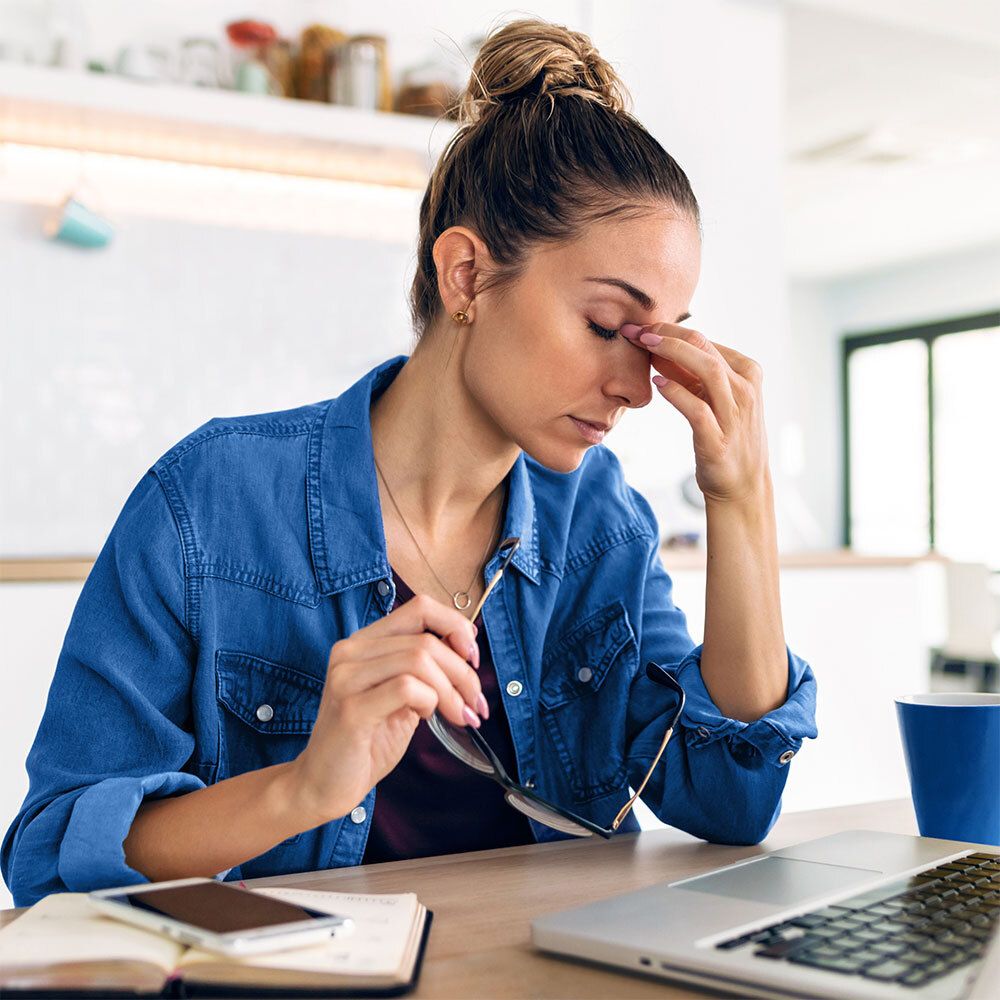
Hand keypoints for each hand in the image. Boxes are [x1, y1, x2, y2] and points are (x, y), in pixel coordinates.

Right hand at [289, 594, 483, 824]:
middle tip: (475, 703)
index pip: (420, 607)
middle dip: (463, 672)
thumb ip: (425, 670)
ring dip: (452, 691)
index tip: (473, 658)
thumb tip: (468, 649)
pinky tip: (426, 718)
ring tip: (459, 715)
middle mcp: (351, 650)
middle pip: (426, 639)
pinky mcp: (350, 707)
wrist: (323, 784)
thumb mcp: (402, 697)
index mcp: (365, 642)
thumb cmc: (366, 742)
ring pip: (419, 660)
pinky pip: (407, 688)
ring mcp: (346, 676)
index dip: (456, 626)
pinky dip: (430, 702)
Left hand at [620, 322, 769, 504]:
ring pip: (707, 370)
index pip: (705, 339)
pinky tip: (658, 384)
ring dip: (672, 352)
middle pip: (704, 347)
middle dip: (666, 334)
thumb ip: (690, 374)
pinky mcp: (718, 440)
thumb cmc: (725, 436)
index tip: (641, 327)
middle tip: (635, 330)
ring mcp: (734, 415)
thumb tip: (658, 348)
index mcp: (746, 373)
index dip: (670, 329)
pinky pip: (698, 409)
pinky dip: (676, 393)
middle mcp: (744, 390)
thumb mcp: (713, 399)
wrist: (742, 486)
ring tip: (644, 346)